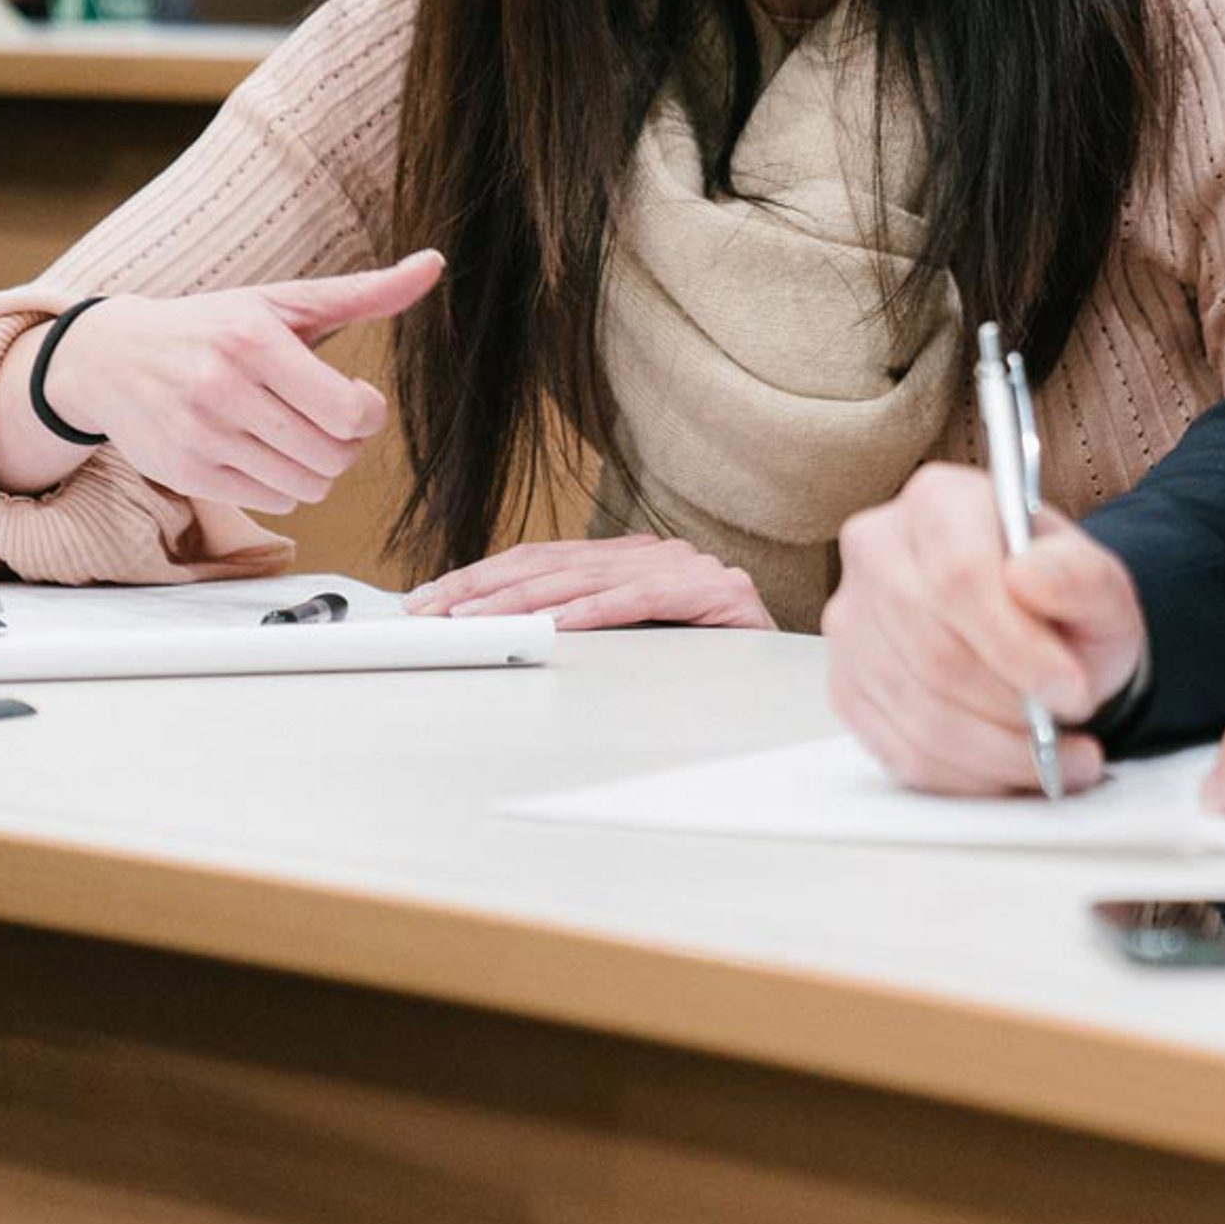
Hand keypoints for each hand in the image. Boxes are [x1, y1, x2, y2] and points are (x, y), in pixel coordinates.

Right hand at [14, 253, 441, 511]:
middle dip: (345, 442)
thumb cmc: (213, 326)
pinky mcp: (187, 474)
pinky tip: (262, 450)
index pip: (349, 412)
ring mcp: (201, 437)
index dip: (367, 412)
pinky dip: (283, 484)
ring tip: (295, 434)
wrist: (112, 358)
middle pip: (333, 456)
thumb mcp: (282, 302)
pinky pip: (274, 502)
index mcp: (254, 341)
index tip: (353, 394)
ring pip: (307, 487)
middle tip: (326, 419)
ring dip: (317, 467)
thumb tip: (435, 263)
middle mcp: (222, 389)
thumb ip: (364, 292)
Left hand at [401, 534, 773, 630]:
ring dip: (521, 602)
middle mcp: (655, 554)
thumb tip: (505, 635)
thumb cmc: (710, 663)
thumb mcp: (634, 638)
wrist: (793, 669)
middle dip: (482, 589)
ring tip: (473, 619)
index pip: (542, 560)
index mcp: (632, 559)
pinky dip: (595, 612)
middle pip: (552, 564)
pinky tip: (556, 625)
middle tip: (431, 610)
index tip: (431, 599)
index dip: (482, 578)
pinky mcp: (717, 594)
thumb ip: (584, 625)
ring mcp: (687, 569)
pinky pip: (642, 601)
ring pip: (586, 580)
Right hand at [824, 462, 1145, 794]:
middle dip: (1012, 706)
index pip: (957, 577)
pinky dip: (969, 775)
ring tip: (1059, 754)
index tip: (1072, 690)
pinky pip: (903, 752)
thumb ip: (1080, 578)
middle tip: (1071, 724)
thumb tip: (1029, 578)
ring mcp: (851, 621)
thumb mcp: (1100, 586)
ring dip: (998, 751)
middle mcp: (877, 549)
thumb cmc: (1063, 604)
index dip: (1016, 646)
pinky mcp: (846, 686)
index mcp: (940, 501)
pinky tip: (1014, 767)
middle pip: (934, 652)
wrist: (1040, 640)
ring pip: (919, 712)